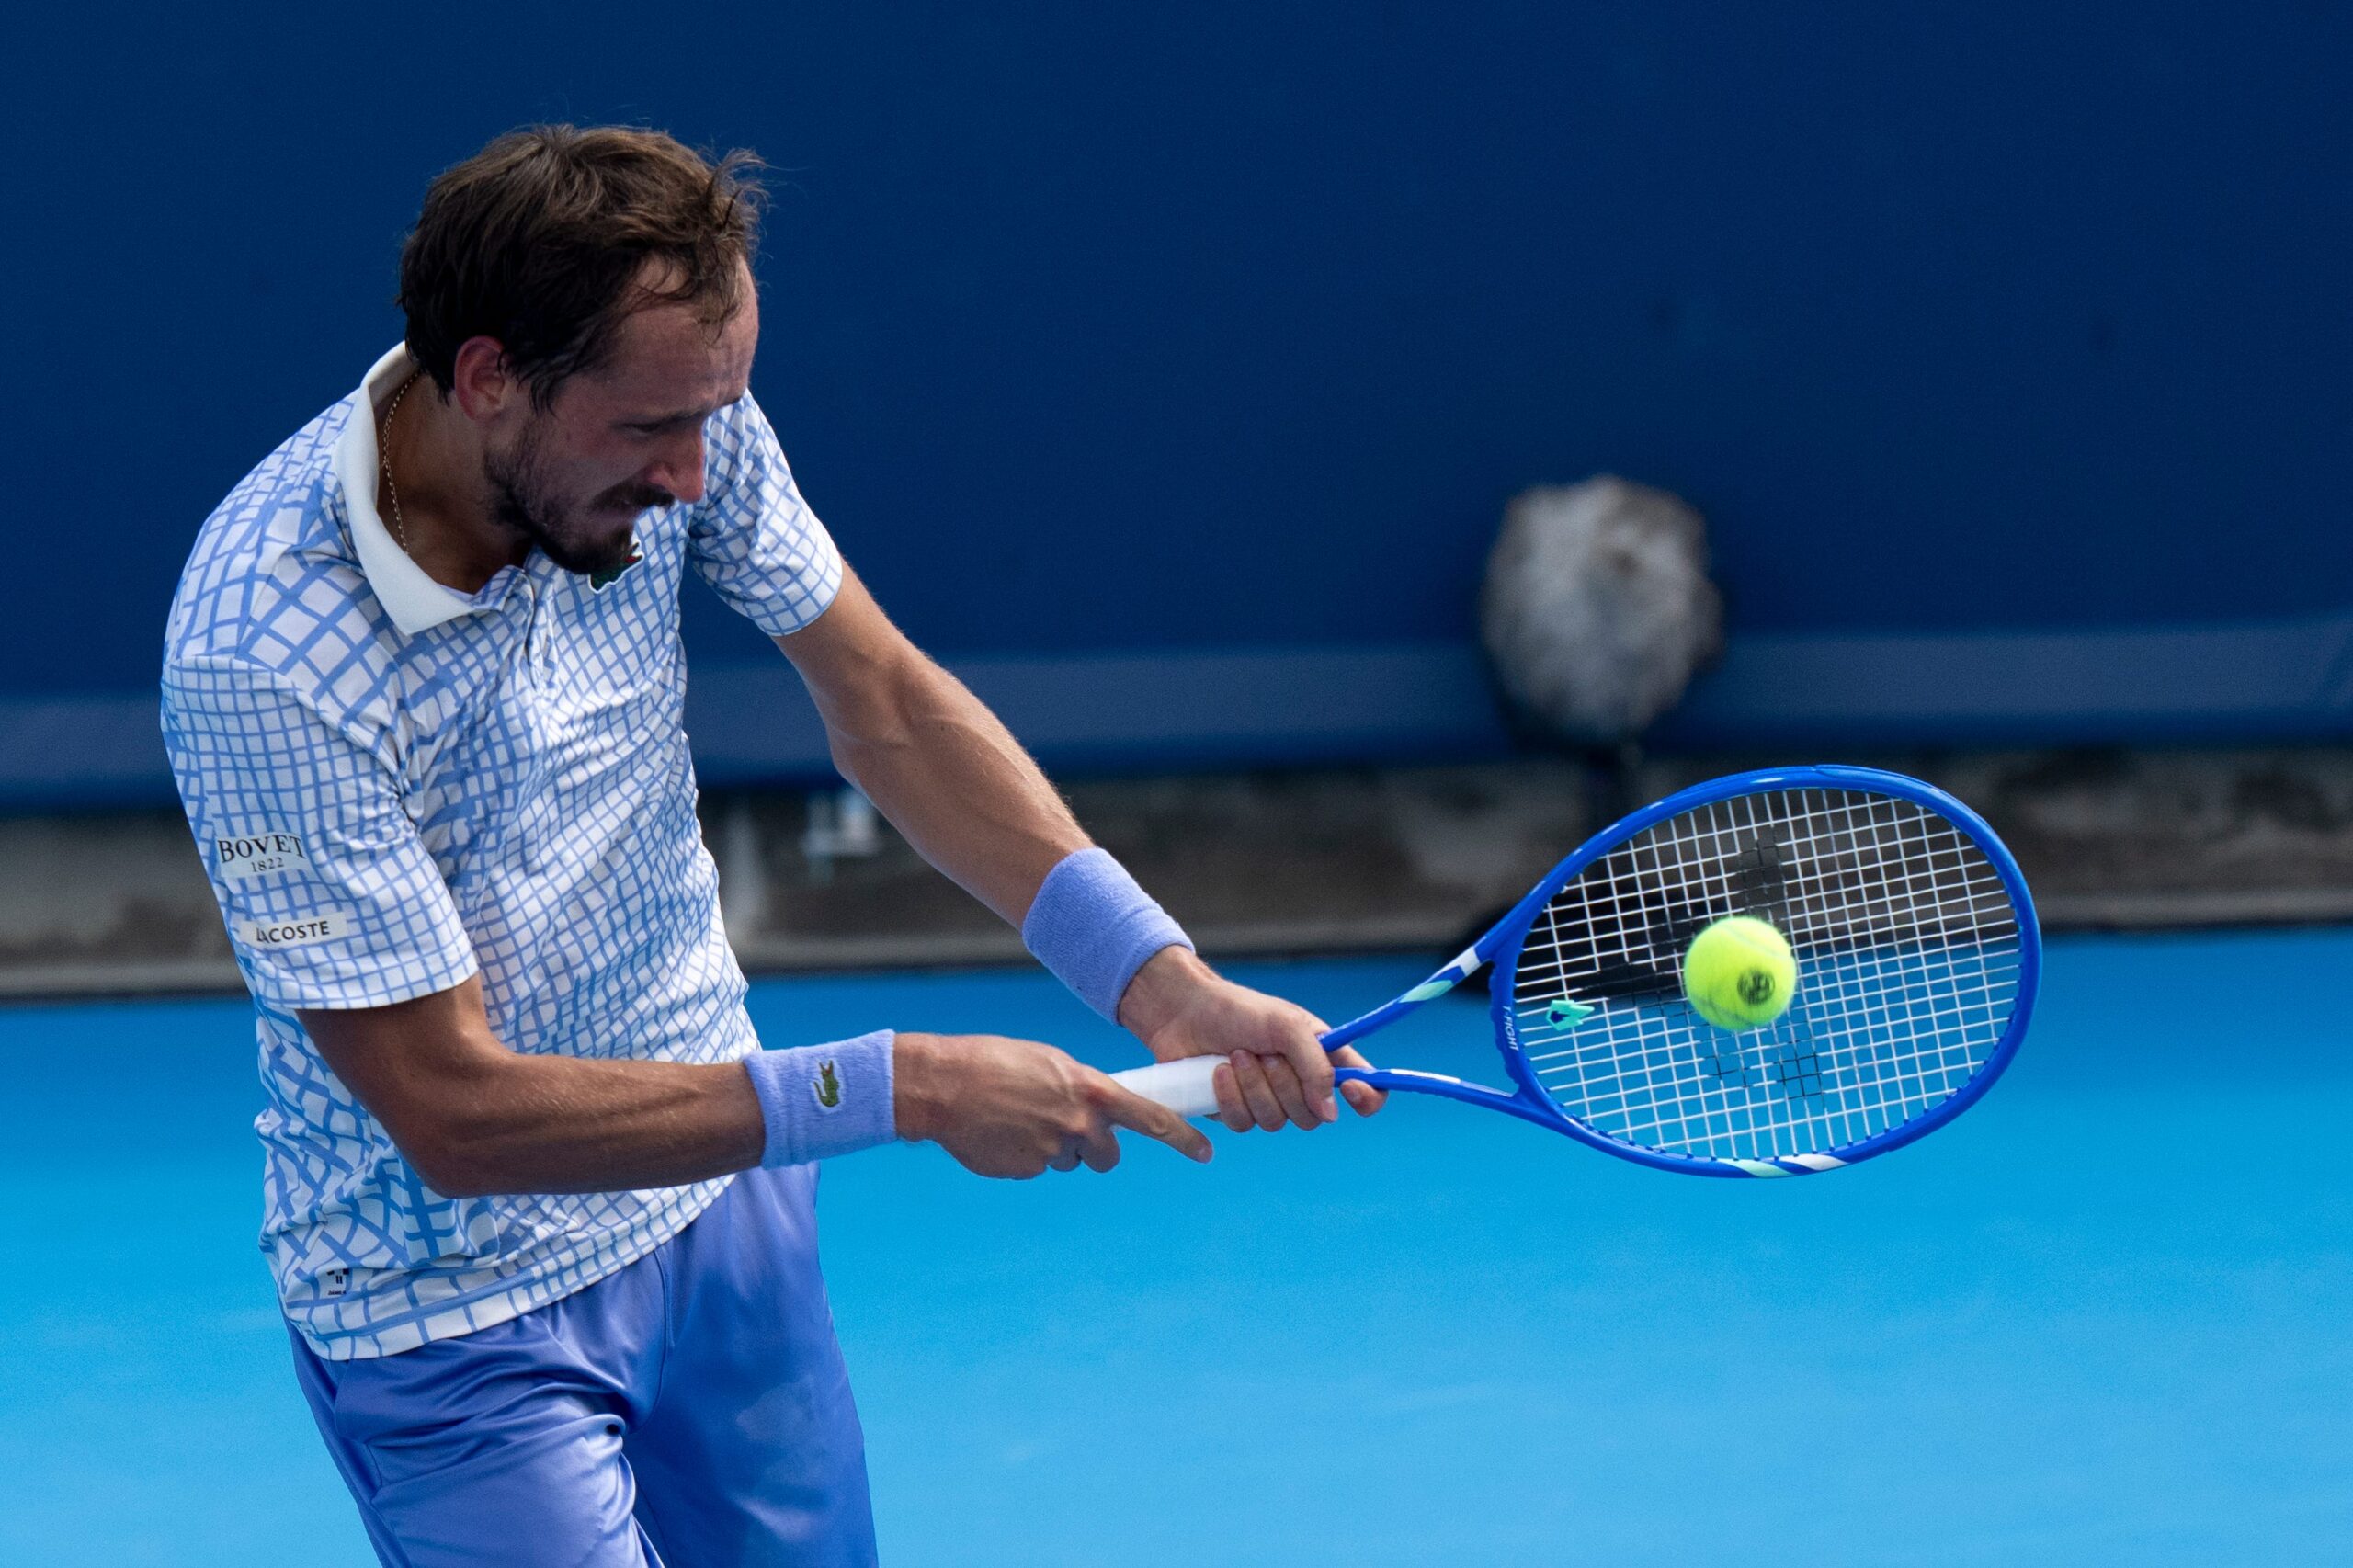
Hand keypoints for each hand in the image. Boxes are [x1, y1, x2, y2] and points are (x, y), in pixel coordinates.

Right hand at [892, 1030, 1212, 1178]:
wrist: (943, 1086)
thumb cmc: (995, 1062)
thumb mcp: (1051, 1063)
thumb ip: (1082, 1089)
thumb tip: (1099, 1112)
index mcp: (1090, 1090)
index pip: (1151, 1118)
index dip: (1183, 1137)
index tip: (1206, 1151)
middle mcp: (1079, 1125)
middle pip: (1108, 1155)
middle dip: (1094, 1147)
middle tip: (1065, 1127)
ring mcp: (1053, 1152)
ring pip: (1069, 1161)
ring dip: (1053, 1147)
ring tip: (1019, 1119)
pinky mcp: (1027, 1171)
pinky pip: (1038, 1168)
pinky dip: (1024, 1154)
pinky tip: (1001, 1132)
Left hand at [1116, 949, 1388, 1132]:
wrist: (1184, 1012)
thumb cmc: (1240, 1010)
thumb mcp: (1286, 1025)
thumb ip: (1316, 1066)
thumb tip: (1331, 1113)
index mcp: (1323, 1058)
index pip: (1365, 1090)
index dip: (1367, 1099)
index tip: (1351, 1090)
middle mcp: (1300, 1084)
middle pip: (1314, 1116)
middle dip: (1286, 1085)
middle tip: (1265, 1054)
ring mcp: (1267, 1101)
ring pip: (1275, 1122)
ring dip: (1253, 1087)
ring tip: (1236, 1055)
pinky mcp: (1235, 1112)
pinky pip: (1243, 1124)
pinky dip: (1230, 1097)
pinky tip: (1217, 1072)